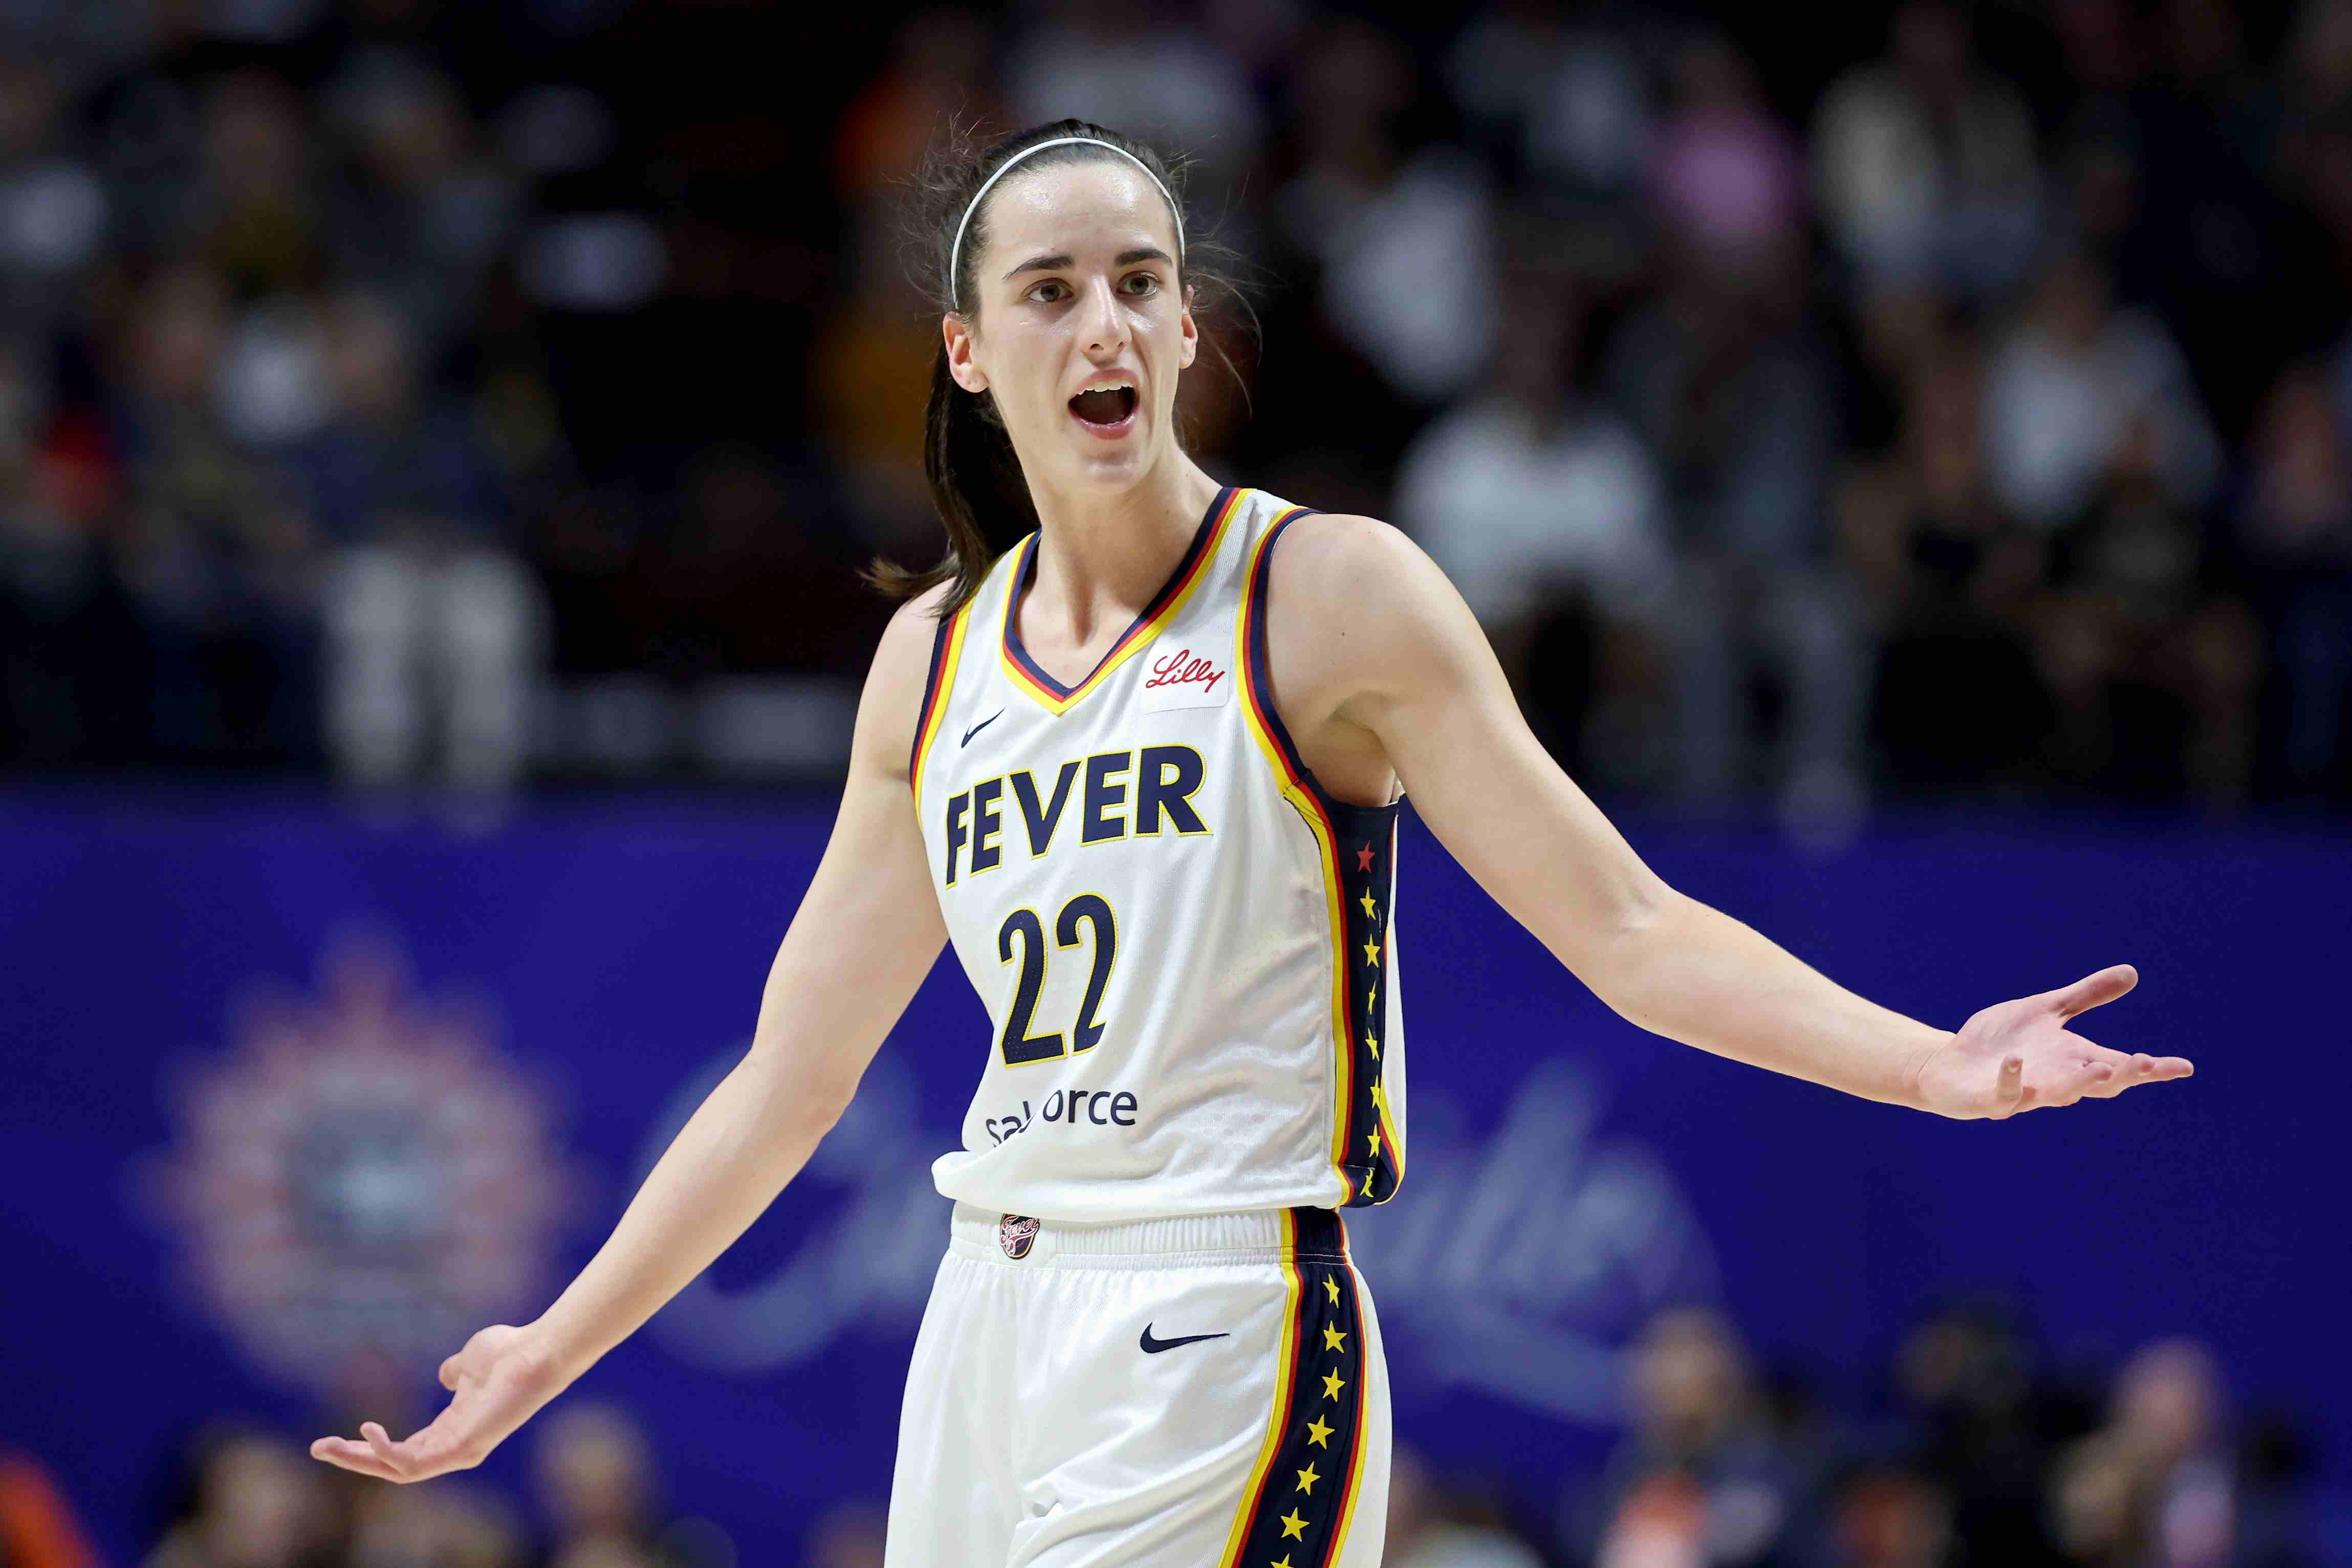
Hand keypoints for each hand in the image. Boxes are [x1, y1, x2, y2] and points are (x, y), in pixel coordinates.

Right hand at [311, 1323, 568, 1482]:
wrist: (536, 1351)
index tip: (339, 1435)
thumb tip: (447, 1374)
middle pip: (393, 1465)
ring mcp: (459, 1451)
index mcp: (452, 1429)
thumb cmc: (509, 1352)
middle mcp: (454, 1446)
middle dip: (353, 1460)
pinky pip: (413, 1464)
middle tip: (317, 1449)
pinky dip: (386, 1451)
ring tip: (327, 1446)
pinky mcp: (463, 1450)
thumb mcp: (469, 1362)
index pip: (404, 1450)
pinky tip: (368, 1431)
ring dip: (359, 1461)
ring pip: (397, 1471)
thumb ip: (454, 1372)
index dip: (370, 1447)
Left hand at [1913, 964, 2192, 1119]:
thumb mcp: (2045, 1010)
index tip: (2184, 1067)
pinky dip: (2013, 1079)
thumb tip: (2131, 972)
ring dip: (2079, 1083)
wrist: (1949, 1063)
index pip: (2120, 1066)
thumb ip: (2086, 995)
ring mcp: (2026, 1094)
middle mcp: (2056, 1081)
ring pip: (2059, 1095)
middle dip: (2122, 1075)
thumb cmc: (2001, 1040)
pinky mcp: (1992, 1100)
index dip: (2151, 1070)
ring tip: (2102, 1068)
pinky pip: (2005, 1094)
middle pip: (2097, 1083)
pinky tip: (2016, 1060)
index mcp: (2073, 1060)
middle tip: (2146, 1064)